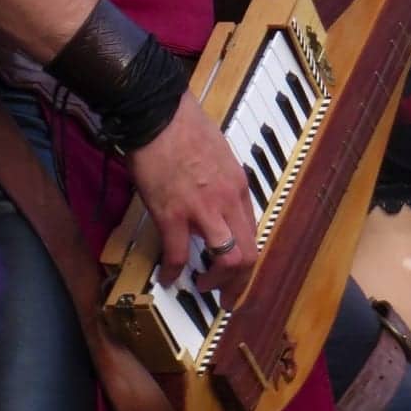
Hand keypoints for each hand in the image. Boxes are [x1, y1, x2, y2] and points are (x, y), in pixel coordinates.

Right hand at [129, 92, 258, 300]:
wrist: (158, 113)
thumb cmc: (184, 126)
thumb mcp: (219, 154)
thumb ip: (221, 182)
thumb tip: (217, 202)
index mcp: (239, 187)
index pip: (253, 234)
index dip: (245, 260)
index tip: (235, 273)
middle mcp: (228, 201)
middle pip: (248, 254)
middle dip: (239, 283)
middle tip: (226, 297)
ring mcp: (202, 209)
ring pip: (226, 260)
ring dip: (215, 282)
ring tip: (202, 288)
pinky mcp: (173, 213)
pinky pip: (178, 254)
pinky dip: (173, 272)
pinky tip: (167, 278)